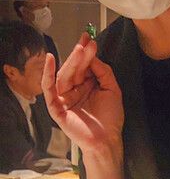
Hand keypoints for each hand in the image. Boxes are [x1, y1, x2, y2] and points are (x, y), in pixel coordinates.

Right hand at [42, 33, 123, 155]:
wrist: (107, 140)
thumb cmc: (110, 119)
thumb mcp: (112, 89)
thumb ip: (104, 72)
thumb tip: (93, 56)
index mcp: (86, 86)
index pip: (84, 66)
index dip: (86, 52)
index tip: (89, 39)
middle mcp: (74, 90)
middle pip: (74, 69)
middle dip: (80, 55)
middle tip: (86, 43)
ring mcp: (64, 98)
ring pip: (64, 75)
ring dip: (71, 61)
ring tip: (80, 50)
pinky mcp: (56, 108)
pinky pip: (49, 89)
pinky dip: (48, 74)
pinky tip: (51, 61)